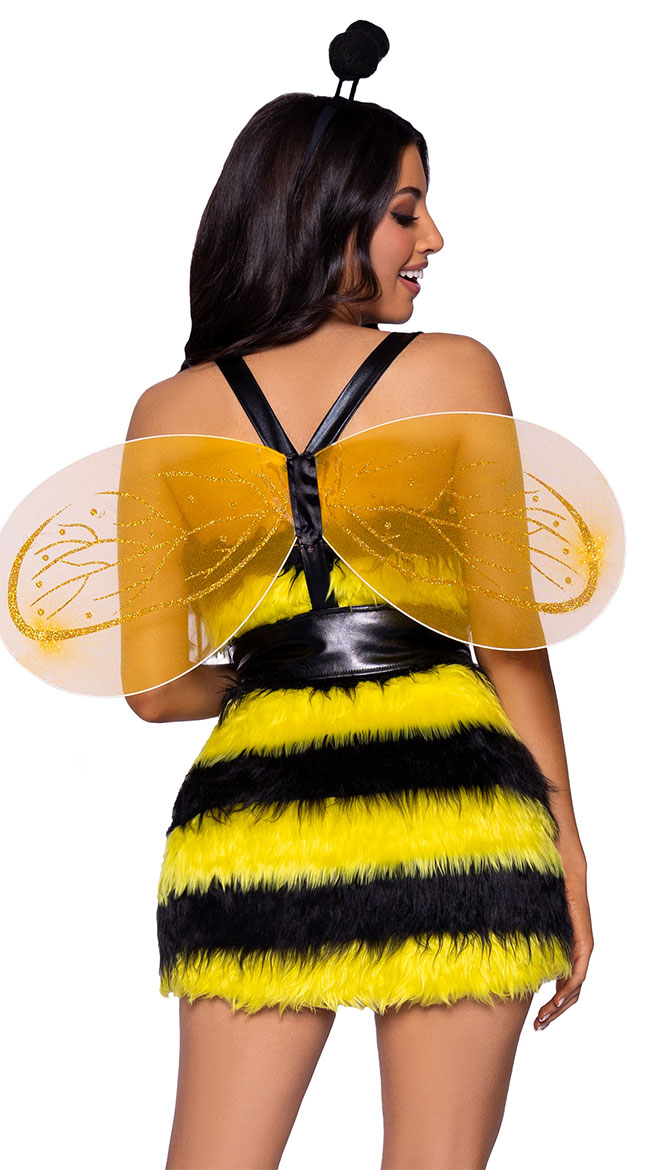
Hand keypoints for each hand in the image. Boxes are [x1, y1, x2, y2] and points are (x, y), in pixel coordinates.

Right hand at [534, 866, 592, 1031]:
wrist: (561, 868)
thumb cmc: (542, 888)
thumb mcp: (529, 922)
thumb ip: (525, 940)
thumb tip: (507, 957)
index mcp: (564, 950)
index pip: (560, 986)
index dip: (550, 1005)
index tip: (535, 1017)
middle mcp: (576, 953)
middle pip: (569, 993)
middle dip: (554, 1013)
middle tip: (538, 1026)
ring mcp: (582, 948)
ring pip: (575, 988)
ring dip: (560, 1006)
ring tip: (543, 1018)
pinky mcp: (584, 941)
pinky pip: (578, 972)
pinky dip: (568, 989)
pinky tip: (556, 999)